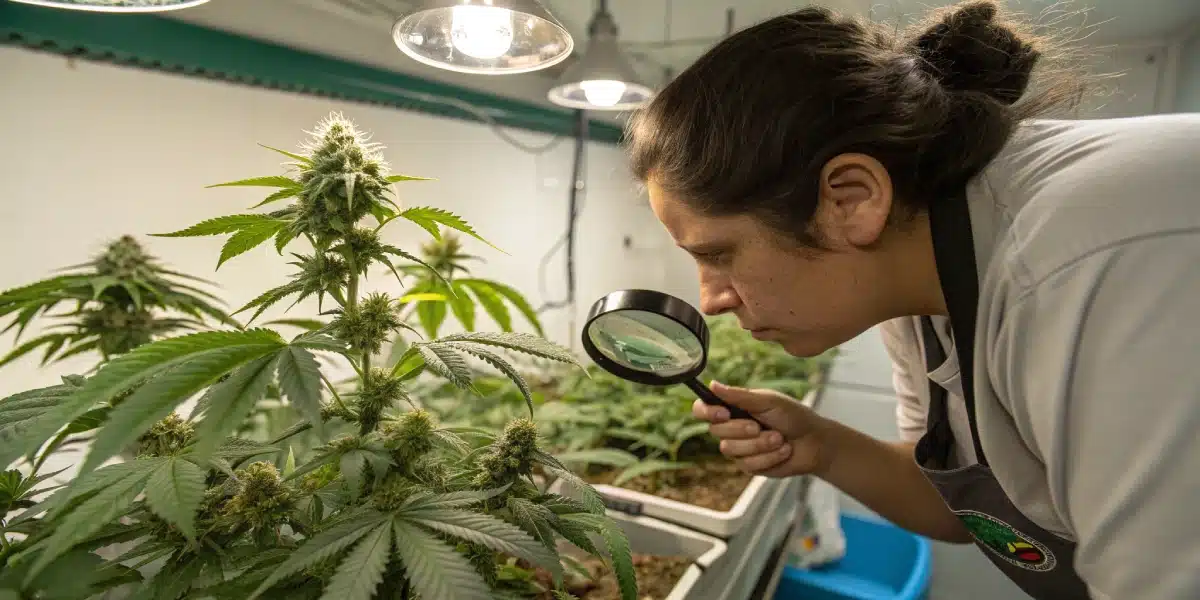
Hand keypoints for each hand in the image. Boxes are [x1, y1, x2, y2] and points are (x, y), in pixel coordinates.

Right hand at [693, 381, 832, 477]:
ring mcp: (739, 449)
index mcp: (733, 408)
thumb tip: (712, 384)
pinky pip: (747, 464)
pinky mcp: (749, 466)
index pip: (703, 409)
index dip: (706, 412)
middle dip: (741, 429)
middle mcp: (732, 428)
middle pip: (715, 431)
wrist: (814, 441)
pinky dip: (769, 457)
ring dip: (758, 444)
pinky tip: (783, 450)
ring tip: (779, 438)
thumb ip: (739, 396)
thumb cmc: (793, 416)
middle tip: (760, 425)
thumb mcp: (768, 401)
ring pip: (730, 449)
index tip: (723, 413)